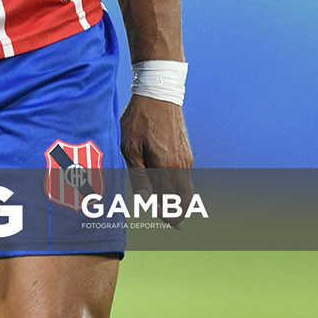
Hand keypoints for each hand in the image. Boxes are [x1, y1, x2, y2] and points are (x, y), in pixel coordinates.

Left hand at [121, 96, 192, 222]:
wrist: (159, 94)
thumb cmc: (139, 120)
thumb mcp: (130, 147)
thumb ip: (138, 175)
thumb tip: (144, 200)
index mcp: (166, 167)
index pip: (170, 199)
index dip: (167, 212)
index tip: (165, 221)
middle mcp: (180, 165)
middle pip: (185, 197)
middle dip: (180, 211)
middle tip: (175, 224)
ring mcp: (185, 157)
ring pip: (187, 185)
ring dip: (181, 198)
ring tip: (174, 208)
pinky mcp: (185, 150)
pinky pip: (185, 174)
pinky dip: (180, 185)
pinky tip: (171, 185)